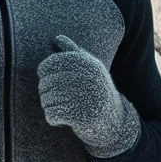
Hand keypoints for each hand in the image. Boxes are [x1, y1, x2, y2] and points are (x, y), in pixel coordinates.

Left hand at [37, 34, 140, 158]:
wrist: (116, 123)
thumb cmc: (97, 93)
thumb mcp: (91, 69)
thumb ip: (74, 52)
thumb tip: (57, 38)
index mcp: (87, 64)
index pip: (50, 64)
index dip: (44, 72)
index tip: (49, 79)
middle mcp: (87, 78)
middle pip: (45, 83)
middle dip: (45, 92)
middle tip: (55, 98)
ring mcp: (85, 97)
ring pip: (46, 100)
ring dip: (49, 106)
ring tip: (61, 108)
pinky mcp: (81, 116)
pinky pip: (51, 115)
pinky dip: (53, 119)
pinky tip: (62, 119)